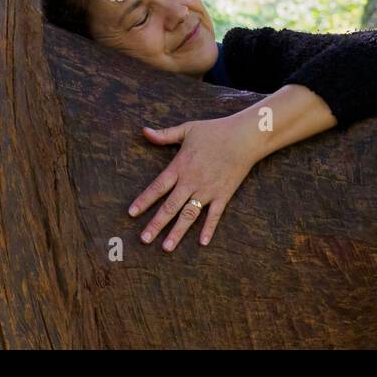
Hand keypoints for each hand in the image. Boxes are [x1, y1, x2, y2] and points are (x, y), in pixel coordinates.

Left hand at [128, 112, 262, 250]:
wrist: (244, 136)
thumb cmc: (215, 131)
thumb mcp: (187, 129)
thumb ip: (165, 135)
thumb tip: (144, 131)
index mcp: (180, 166)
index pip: (158, 187)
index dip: (144, 200)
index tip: (131, 213)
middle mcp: (191, 182)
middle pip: (170, 206)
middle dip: (156, 224)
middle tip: (144, 239)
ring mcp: (208, 190)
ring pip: (189, 215)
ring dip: (177, 231)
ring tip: (166, 248)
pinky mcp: (223, 194)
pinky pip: (215, 215)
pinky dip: (209, 228)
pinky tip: (203, 242)